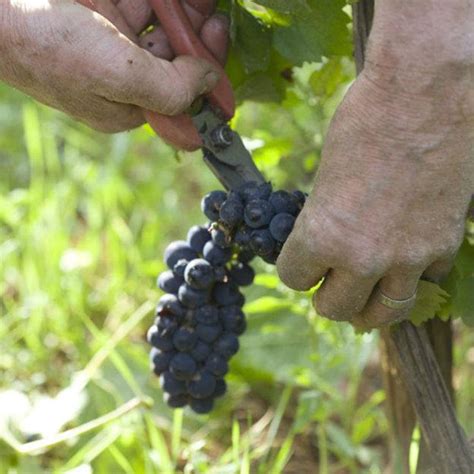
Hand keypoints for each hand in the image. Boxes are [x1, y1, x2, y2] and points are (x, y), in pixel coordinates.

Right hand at [0, 0, 228, 138]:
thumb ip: (172, 87)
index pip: (179, 99)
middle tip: (215, 19)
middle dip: (197, 41)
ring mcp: (112, 43)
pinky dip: (158, 2)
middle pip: (174, 63)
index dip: (204, 79)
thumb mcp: (120, 78)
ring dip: (184, 15)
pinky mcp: (102, 11)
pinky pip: (140, 5)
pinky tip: (171, 0)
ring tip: (205, 2)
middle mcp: (122, 78)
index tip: (219, 49)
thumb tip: (208, 82)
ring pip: (161, 30)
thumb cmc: (53, 48)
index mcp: (126, 106)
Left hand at [277, 63, 473, 330]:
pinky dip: (413, 276)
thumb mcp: (326, 175)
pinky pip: (424, 282)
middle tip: (328, 287)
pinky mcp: (443, 247)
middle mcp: (362, 257)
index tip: (301, 262)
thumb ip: (324, 220)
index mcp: (322, 236)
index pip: (293, 278)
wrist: (427, 92)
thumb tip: (325, 241)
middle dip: (326, 299)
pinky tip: (407, 258)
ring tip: (363, 301)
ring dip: (368, 310)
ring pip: (382, 314)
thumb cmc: (364, 121)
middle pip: (334, 309)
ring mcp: (407, 258)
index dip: (295, 270)